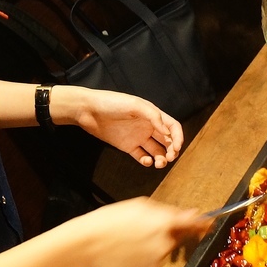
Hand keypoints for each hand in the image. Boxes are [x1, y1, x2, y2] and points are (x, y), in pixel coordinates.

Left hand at [53, 86, 183, 167]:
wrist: (88, 110)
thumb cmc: (111, 103)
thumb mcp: (135, 105)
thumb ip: (153, 116)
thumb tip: (168, 132)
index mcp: (152, 114)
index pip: (172, 127)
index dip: (178, 137)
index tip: (177, 148)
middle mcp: (147, 126)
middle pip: (167, 141)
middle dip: (172, 150)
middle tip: (170, 158)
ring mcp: (138, 136)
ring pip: (156, 151)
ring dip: (162, 158)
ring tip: (159, 163)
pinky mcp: (127, 146)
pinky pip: (142, 156)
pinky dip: (147, 161)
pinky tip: (146, 161)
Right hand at [67, 197, 210, 266]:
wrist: (89, 243)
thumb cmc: (111, 220)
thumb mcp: (141, 206)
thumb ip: (169, 212)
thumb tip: (191, 215)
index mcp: (164, 224)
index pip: (195, 225)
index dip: (205, 223)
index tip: (210, 222)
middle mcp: (164, 246)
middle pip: (176, 238)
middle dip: (169, 233)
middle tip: (147, 227)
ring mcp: (156, 262)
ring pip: (163, 251)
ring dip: (155, 245)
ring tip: (131, 239)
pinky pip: (152, 263)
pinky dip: (144, 257)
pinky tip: (128, 251)